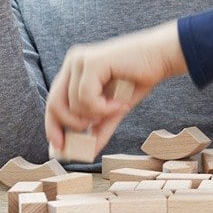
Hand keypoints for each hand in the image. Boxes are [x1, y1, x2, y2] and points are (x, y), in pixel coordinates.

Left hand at [45, 21, 186, 155]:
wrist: (160, 58)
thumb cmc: (137, 80)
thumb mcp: (112, 110)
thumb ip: (96, 129)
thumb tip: (81, 155)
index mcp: (74, 71)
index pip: (53, 102)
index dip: (53, 127)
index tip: (60, 149)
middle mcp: (73, 62)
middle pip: (55, 104)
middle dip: (71, 125)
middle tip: (92, 129)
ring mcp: (80, 60)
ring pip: (73, 105)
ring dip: (97, 115)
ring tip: (116, 107)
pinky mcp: (91, 62)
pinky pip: (86, 98)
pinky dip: (103, 107)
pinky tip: (120, 103)